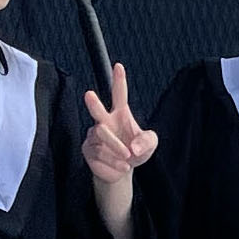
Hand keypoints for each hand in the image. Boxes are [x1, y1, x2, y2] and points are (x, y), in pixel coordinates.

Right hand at [80, 67, 157, 186]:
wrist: (122, 171)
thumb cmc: (136, 150)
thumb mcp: (150, 144)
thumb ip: (147, 141)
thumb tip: (133, 147)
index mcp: (120, 113)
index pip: (119, 94)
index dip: (119, 80)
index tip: (118, 66)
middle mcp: (104, 121)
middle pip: (98, 110)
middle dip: (93, 103)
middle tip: (89, 94)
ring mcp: (94, 135)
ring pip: (102, 137)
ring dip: (117, 149)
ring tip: (127, 159)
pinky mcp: (87, 149)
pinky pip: (99, 154)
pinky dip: (113, 163)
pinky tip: (121, 166)